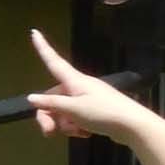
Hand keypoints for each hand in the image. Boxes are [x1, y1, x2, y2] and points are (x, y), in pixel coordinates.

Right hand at [26, 32, 140, 145]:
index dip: (43, 48)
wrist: (133, 126)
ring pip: (63, 111)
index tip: (34, 31)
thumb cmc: (103, 112)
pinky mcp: (94, 111)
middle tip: (49, 133)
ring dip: (64, 124)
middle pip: (53, 98)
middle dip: (48, 116)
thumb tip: (31, 98)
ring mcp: (87, 99)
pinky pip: (75, 118)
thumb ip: (51, 103)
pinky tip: (85, 133)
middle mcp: (78, 87)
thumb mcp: (73, 109)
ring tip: (77, 132)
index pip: (53, 61)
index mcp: (74, 81)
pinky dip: (76, 127)